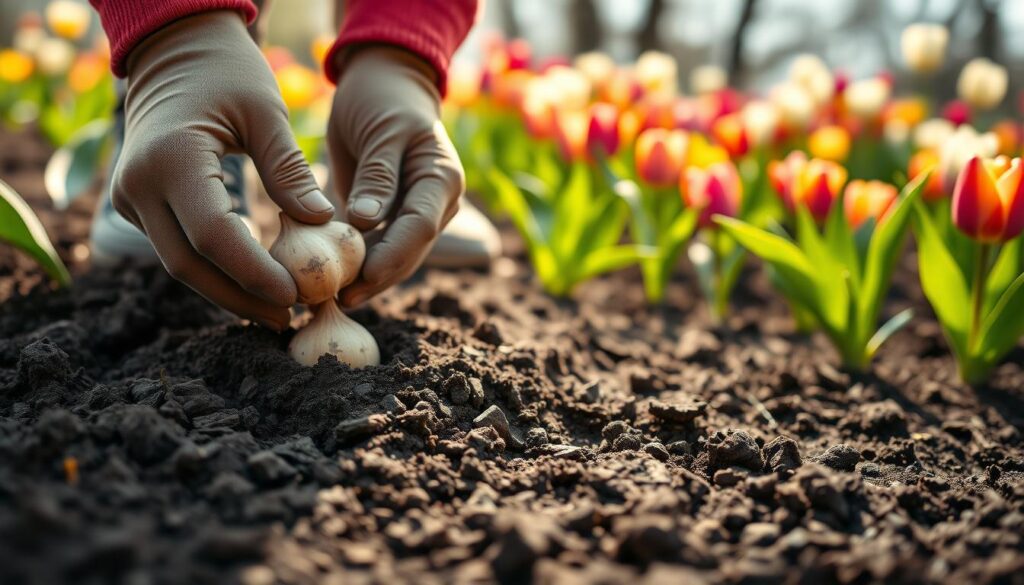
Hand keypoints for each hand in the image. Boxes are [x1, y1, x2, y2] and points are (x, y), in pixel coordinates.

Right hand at [113, 11, 334, 329]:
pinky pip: (176, 249)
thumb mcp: (266, 111)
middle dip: (240, 298)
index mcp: (171, 158)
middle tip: (288, 318)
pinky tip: (253, 283)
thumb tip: (323, 222)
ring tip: (278, 309)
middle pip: (188, 265)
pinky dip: (214, 270)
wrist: (173, 51)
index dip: (253, 274)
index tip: (295, 297)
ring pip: (179, 265)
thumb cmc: (227, 71)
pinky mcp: (134, 205)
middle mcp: (137, 184)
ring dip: (227, 292)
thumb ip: (289, 169)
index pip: (213, 235)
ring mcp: (129, 197)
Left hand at [328, 46, 464, 306]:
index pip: (420, 227)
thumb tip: (365, 220)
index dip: (391, 256)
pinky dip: (357, 263)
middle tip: (338, 300)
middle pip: (411, 252)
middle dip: (376, 278)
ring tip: (331, 297)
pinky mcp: (394, 219)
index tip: (359, 279)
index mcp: (442, 178)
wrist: (386, 84)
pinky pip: (378, 248)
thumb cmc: (384, 99)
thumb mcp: (381, 129)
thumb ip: (377, 174)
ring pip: (396, 258)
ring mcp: (418, 214)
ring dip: (366, 279)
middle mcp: (437, 203)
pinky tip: (332, 278)